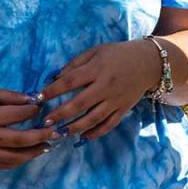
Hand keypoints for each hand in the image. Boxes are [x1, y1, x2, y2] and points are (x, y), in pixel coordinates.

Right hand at [0, 85, 55, 168]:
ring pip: (15, 157)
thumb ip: (10, 96)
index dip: (33, 111)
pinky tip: (28, 155)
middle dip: (41, 136)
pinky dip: (18, 162)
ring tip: (47, 146)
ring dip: (34, 153)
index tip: (41, 107)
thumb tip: (33, 100)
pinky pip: (4, 165)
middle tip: (56, 132)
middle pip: (21, 140)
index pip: (18, 115)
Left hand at [39, 39, 161, 142]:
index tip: (38, 97)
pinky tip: (83, 137)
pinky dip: (96, 132)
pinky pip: (108, 124)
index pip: (70, 81)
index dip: (53, 90)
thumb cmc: (118, 54)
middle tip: (45, 121)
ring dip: (75, 127)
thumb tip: (55, 77)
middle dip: (60, 114)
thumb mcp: (96, 51)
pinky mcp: (123, 109)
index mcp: (97, 69)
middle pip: (79, 103)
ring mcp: (115, 100)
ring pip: (93, 118)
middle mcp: (106, 86)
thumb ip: (75, 63)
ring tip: (60, 132)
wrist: (148, 62)